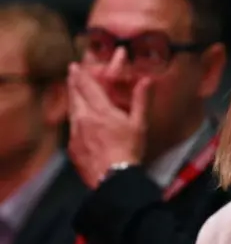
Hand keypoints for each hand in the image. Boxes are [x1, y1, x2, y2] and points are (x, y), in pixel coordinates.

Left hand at [67, 62, 150, 187]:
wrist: (114, 179)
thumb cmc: (129, 151)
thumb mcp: (139, 124)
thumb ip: (140, 100)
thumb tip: (146, 80)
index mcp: (100, 111)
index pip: (86, 86)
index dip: (81, 74)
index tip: (76, 65)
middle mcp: (83, 118)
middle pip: (74, 95)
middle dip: (73, 82)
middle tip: (71, 72)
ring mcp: (74, 133)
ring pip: (70, 110)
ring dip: (72, 98)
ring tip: (74, 92)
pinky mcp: (72, 147)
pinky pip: (71, 127)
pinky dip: (74, 118)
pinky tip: (78, 120)